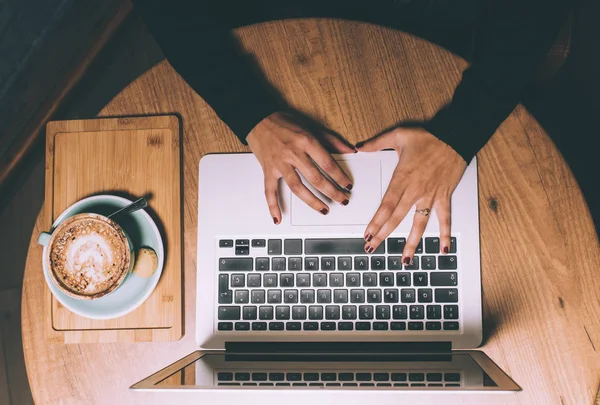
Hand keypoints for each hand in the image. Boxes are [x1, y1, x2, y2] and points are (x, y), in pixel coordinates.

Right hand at [247, 112, 354, 223]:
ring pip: (297, 187)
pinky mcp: (268, 170)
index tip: (347, 184)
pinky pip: (269, 191)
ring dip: (312, 201)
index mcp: (305, 141)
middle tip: (343, 199)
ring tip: (324, 209)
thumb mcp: (311, 126)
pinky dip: (273, 205)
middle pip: (315, 178)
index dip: (340, 176)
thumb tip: (349, 149)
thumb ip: (331, 140)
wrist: (257, 119)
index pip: (327, 163)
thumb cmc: (284, 122)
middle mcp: (293, 153)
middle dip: (332, 191)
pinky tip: (278, 217)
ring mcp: (280, 164)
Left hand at [357, 127, 466, 261]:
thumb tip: (359, 146)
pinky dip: (445, 234)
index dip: (376, 221)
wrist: (455, 137)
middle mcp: (415, 191)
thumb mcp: (398, 135)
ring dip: (412, 243)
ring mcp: (430, 196)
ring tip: (405, 260)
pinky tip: (443, 250)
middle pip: (396, 218)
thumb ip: (376, 143)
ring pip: (419, 224)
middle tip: (372, 248)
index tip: (368, 234)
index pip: (386, 205)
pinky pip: (444, 218)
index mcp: (402, 178)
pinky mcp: (443, 196)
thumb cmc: (428, 137)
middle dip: (383, 235)